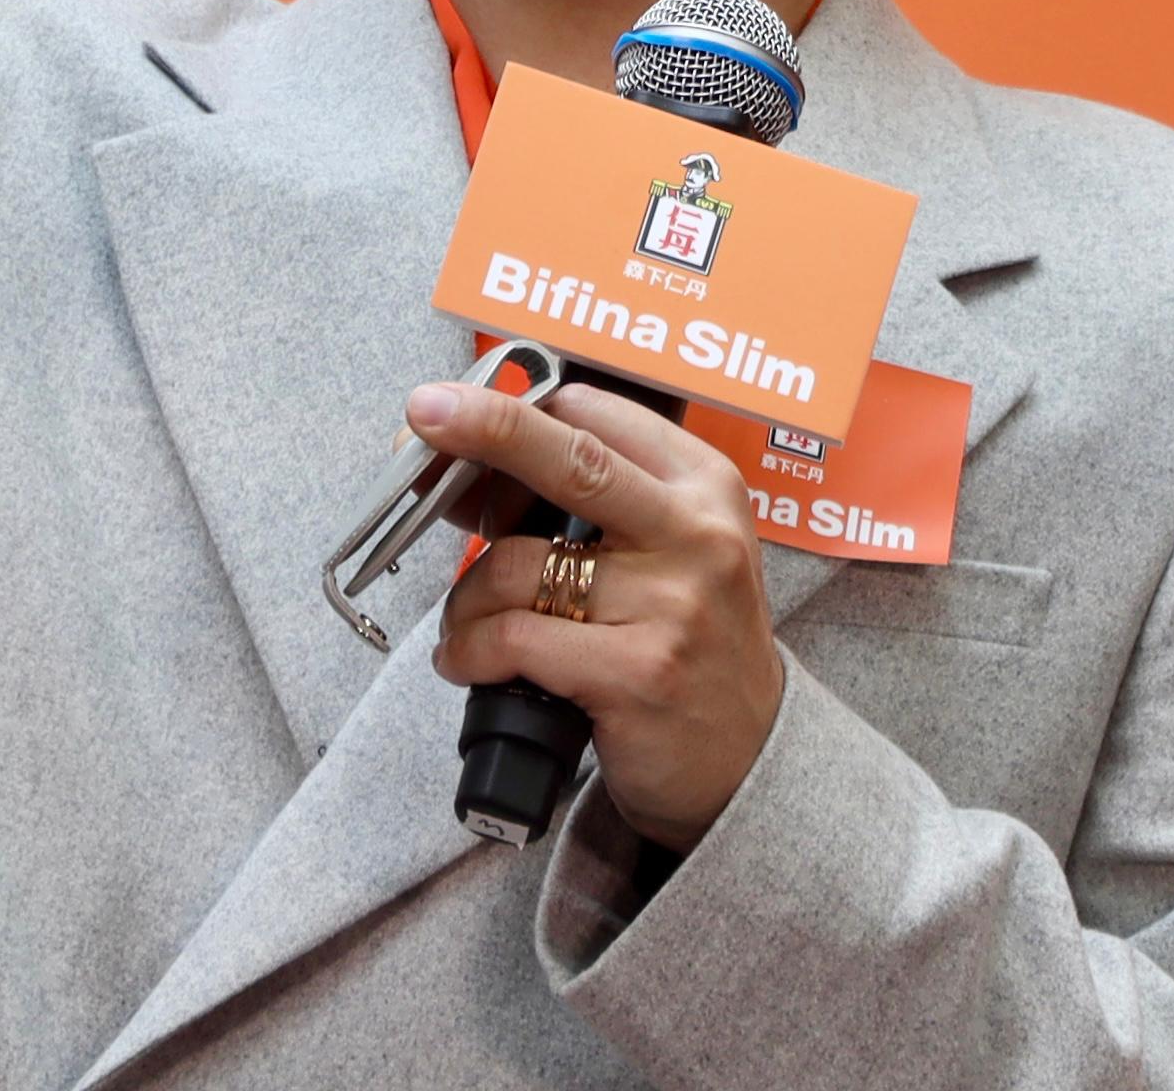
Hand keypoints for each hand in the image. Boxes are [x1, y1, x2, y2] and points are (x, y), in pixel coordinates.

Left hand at [420, 382, 784, 849]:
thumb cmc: (688, 644)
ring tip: (464, 626)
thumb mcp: (662, 554)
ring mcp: (671, 605)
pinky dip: (468, 650)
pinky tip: (467, 662)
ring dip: (463, 599)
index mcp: (704, 486)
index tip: (453, 412)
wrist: (750, 760)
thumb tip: (461, 466)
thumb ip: (579, 507)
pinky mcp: (637, 673)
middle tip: (423, 415)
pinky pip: (513, 639)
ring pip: (517, 567)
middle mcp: (697, 534)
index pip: (596, 416)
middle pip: (569, 457)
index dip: (513, 413)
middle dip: (485, 426)